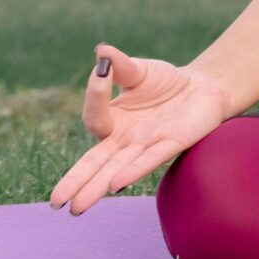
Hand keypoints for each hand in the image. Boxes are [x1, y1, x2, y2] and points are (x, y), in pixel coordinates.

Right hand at [46, 42, 236, 216]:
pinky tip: (116, 184)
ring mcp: (146, 145)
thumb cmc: (166, 82)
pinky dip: (133, 171)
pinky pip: (149, 160)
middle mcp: (125, 139)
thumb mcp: (139, 70)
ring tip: (77, 207)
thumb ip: (120, 65)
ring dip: (97, 188)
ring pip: (116, 170)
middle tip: (55, 202)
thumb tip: (101, 51)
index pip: (95, 118)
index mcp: (114, 121)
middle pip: (95, 163)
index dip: (96, 96)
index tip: (103, 72)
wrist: (203, 88)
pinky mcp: (171, 144)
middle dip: (75, 181)